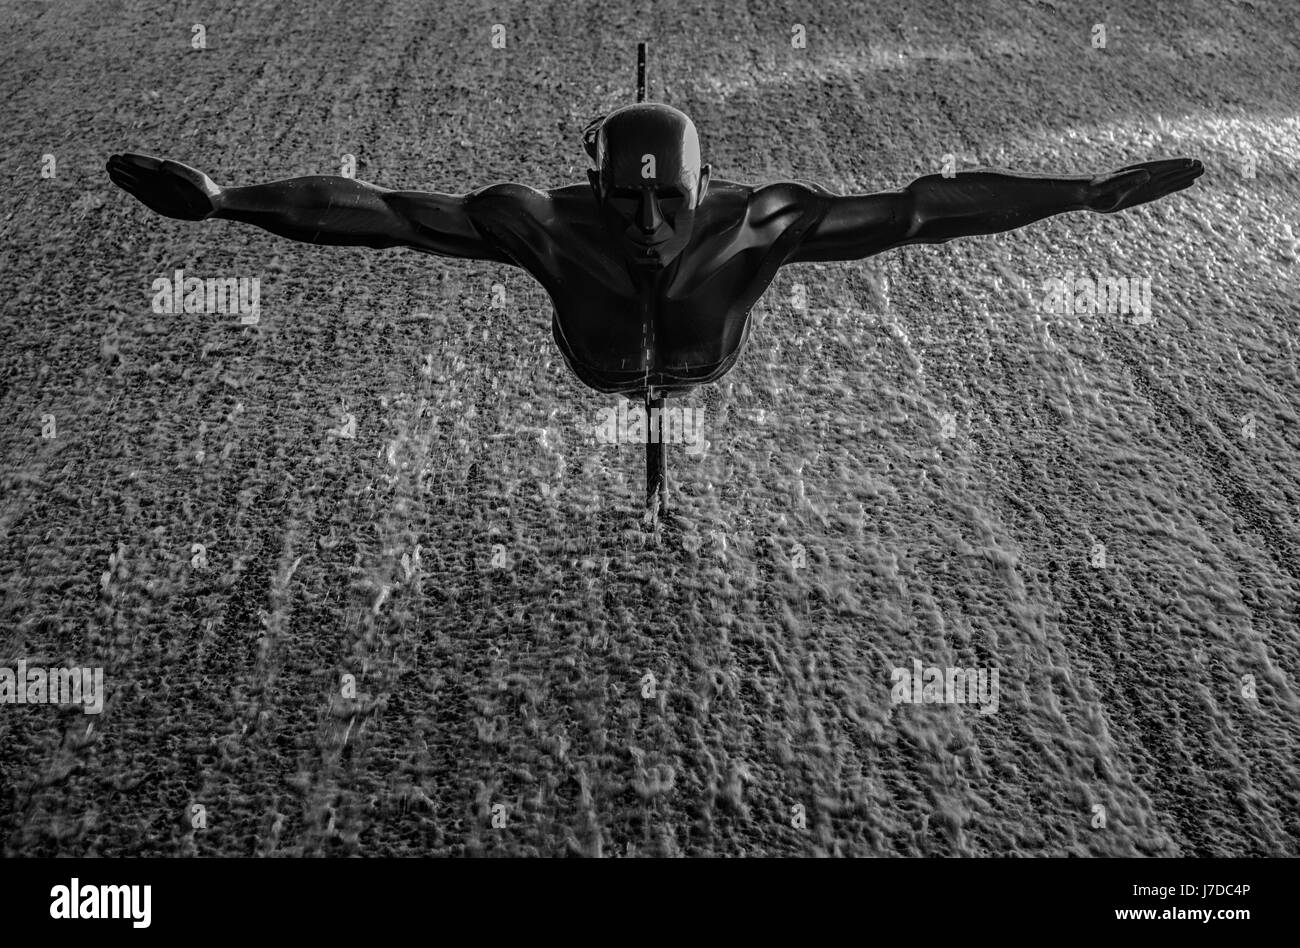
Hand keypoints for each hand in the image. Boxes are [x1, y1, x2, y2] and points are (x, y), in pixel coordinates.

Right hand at [106, 153, 221, 220]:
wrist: (211, 202)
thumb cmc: (206, 191)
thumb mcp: (196, 182)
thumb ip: (181, 173)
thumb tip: (163, 166)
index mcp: (170, 171)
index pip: (150, 165)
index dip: (138, 161)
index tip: (124, 156)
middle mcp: (159, 178)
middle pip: (139, 170)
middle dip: (125, 165)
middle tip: (110, 160)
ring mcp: (155, 187)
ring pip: (134, 178)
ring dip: (121, 174)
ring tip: (108, 167)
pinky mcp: (152, 197)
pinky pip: (135, 189)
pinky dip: (125, 184)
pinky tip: (115, 178)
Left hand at [1085, 158, 1202, 212]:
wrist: (1086, 195)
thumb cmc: (1095, 190)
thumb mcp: (1110, 186)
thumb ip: (1127, 180)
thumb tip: (1147, 174)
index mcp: (1137, 172)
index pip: (1162, 167)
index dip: (1176, 165)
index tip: (1192, 162)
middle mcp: (1144, 176)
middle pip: (1169, 172)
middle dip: (1186, 169)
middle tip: (1204, 166)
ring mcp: (1145, 185)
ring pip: (1169, 180)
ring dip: (1184, 176)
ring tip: (1201, 172)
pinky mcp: (1143, 194)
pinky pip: (1163, 189)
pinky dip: (1176, 186)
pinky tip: (1186, 183)